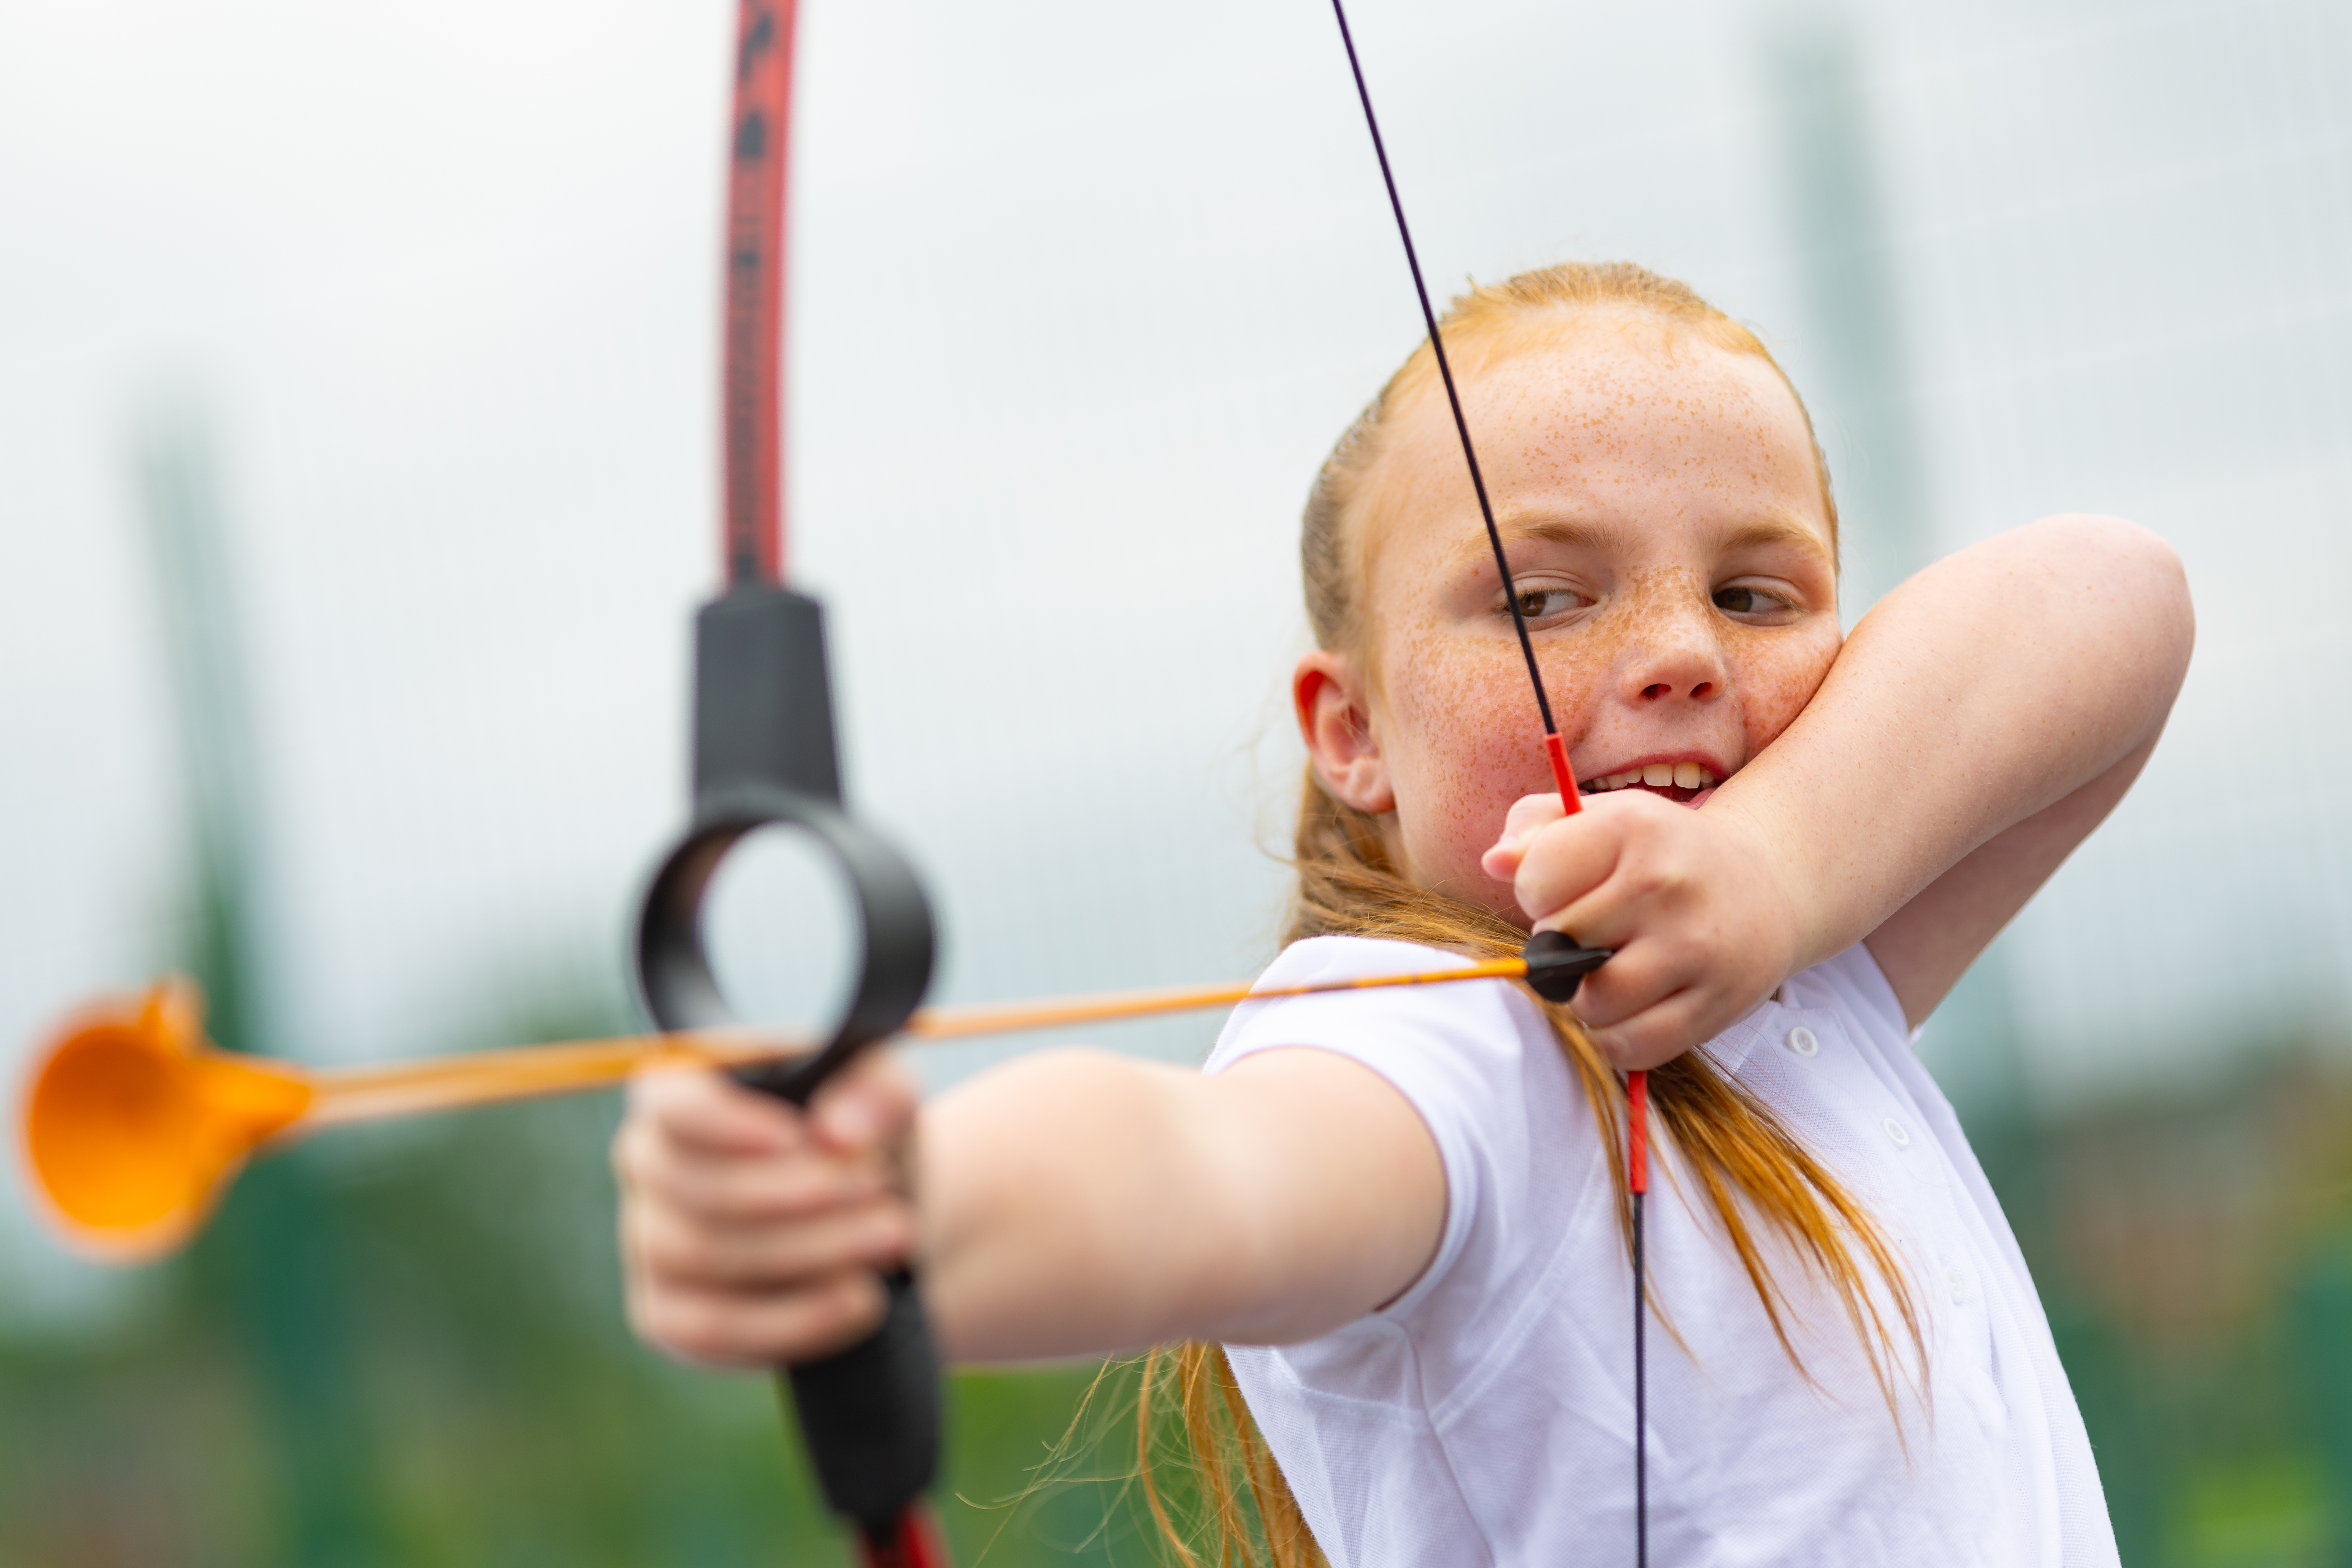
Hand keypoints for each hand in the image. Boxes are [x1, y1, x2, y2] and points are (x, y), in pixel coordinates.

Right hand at [611, 1050, 918, 1367]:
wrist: (880, 1223)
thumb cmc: (867, 1142)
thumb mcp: (887, 1104)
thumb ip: (875, 1094)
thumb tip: (840, 1132)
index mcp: (683, 1090)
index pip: (669, 1099)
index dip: (722, 1121)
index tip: (793, 1137)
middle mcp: (650, 1165)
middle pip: (693, 1184)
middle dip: (792, 1193)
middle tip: (878, 1190)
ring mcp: (650, 1244)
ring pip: (706, 1256)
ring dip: (808, 1251)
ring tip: (890, 1238)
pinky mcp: (667, 1315)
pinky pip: (712, 1328)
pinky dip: (792, 1317)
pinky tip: (858, 1299)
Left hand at [1481, 790, 1806, 1069]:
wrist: (1764, 888)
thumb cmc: (1661, 852)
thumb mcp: (1602, 816)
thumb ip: (1535, 828)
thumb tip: (1494, 862)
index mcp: (1632, 826)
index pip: (1536, 882)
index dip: (1537, 893)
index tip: (1566, 890)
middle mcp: (1666, 884)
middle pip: (1559, 946)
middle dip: (1559, 948)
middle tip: (1590, 935)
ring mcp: (1695, 947)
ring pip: (1593, 1002)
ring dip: (1585, 998)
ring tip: (1606, 971)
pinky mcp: (1715, 1003)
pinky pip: (1634, 1046)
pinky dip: (1616, 1038)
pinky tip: (1628, 1008)